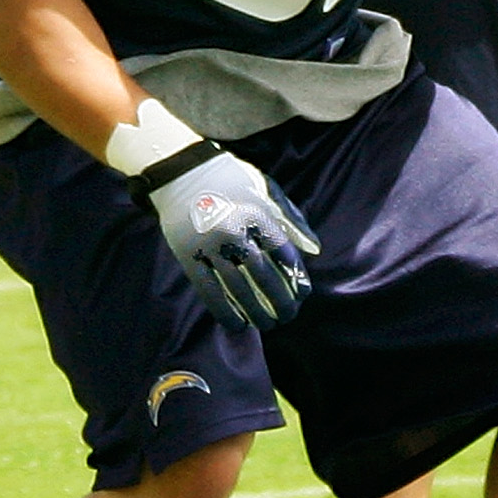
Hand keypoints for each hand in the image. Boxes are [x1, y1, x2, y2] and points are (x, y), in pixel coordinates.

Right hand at [130, 140, 321, 330]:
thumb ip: (291, 218)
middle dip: (280, 302)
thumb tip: (315, 250)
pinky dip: (223, 311)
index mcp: (256, 212)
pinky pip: (208, 290)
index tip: (303, 294)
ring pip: (237, 288)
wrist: (182, 173)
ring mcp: (208, 245)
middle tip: (288, 317)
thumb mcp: (265, 188)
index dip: (296, 277)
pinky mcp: (188, 256)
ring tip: (267, 325)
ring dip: (255, 312)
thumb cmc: (231, 180)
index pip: (283, 253)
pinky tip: (236, 324)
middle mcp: (233, 230)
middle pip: (263, 275)